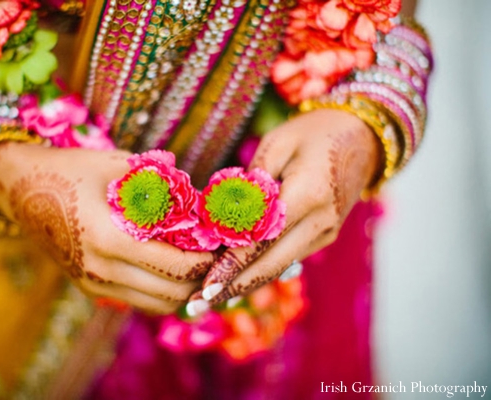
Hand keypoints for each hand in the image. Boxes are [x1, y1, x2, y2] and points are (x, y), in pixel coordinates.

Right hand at [0, 143, 214, 313]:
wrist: (21, 189)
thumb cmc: (72, 170)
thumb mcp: (121, 166)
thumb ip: (164, 187)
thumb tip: (205, 206)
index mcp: (110, 238)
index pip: (176, 267)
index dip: (207, 260)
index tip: (222, 245)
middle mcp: (102, 270)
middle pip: (172, 294)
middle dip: (201, 278)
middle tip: (216, 256)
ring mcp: (93, 283)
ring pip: (157, 305)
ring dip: (183, 290)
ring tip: (197, 264)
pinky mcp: (89, 288)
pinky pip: (137, 300)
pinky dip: (161, 291)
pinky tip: (169, 268)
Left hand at [186, 109, 381, 313]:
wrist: (362, 138)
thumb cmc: (313, 134)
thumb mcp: (277, 144)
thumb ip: (252, 182)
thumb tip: (223, 217)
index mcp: (309, 194)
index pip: (263, 239)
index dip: (232, 265)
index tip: (206, 286)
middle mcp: (322, 221)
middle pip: (271, 264)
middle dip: (233, 286)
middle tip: (197, 305)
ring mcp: (327, 233)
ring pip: (279, 267)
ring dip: (245, 284)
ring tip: (209, 298)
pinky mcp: (325, 236)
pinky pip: (289, 258)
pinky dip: (261, 270)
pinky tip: (235, 279)